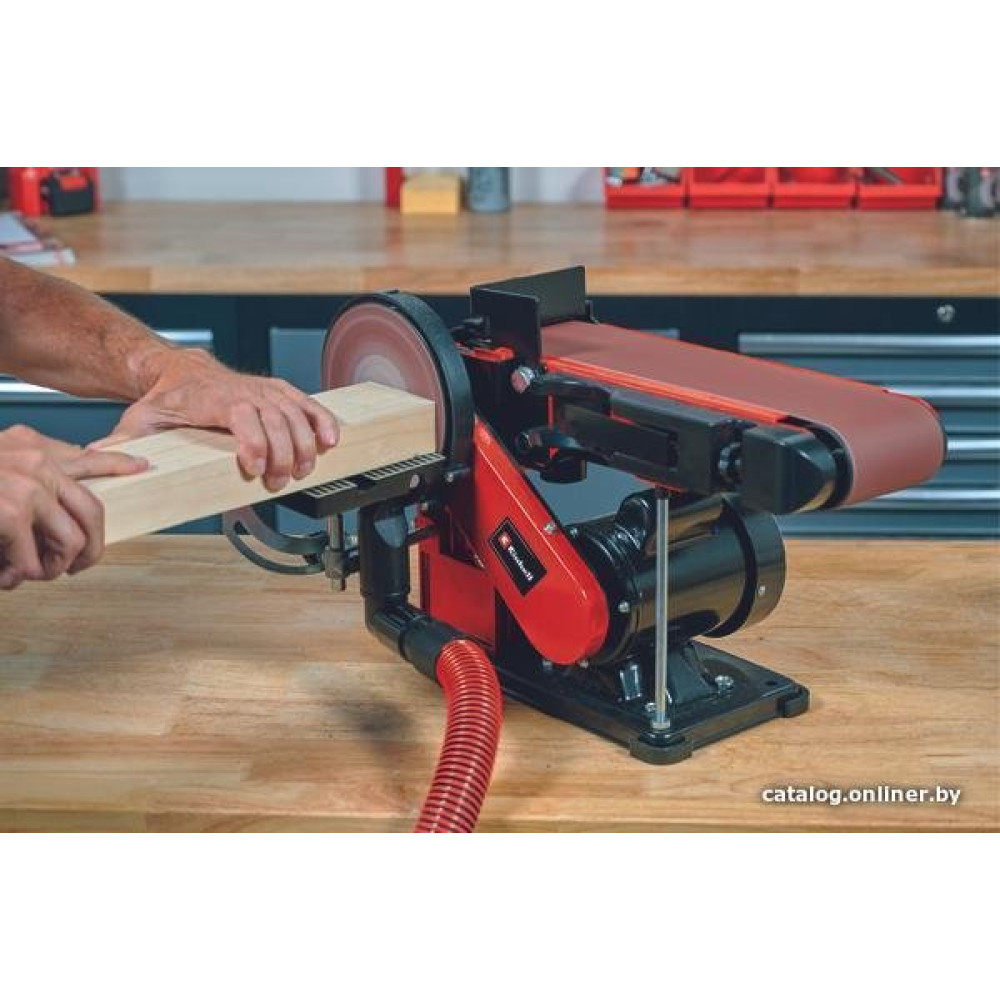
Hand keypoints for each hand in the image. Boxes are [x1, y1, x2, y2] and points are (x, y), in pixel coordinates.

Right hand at [0, 425, 147, 588]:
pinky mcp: (10, 513)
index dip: (118, 464)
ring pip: (69, 542)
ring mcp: (25, 486)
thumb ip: (24, 479)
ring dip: (51, 568)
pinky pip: (33, 561)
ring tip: (24, 574)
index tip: (143, 467)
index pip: (88, 458)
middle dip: (90, 548)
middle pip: (93, 513)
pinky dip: (18, 576)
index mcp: (29, 450)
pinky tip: (2, 575)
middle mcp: (35, 463)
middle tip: (75, 569)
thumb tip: (54, 514)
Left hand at [101, 351, 338, 490]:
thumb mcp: (143, 418)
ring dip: (305, 445)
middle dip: (283, 455)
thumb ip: (126, 439)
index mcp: (215, 398)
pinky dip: (322, 421)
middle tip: (279, 481)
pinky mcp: (280, 392)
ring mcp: (265, 391)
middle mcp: (245, 392)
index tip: (254, 468)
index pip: (243, 417)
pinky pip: (307, 404)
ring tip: (304, 470)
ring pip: (296, 414)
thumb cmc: (167, 398)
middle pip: (276, 421)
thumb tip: (101, 456)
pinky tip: (331, 440)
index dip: (254, 443)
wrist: (183, 370)